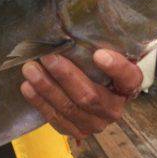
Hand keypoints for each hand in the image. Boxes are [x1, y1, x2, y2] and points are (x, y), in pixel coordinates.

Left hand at [20, 49, 142, 138]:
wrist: (93, 91)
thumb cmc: (96, 67)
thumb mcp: (103, 53)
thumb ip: (95, 44)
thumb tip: (71, 26)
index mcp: (128, 87)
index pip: (129, 78)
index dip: (115, 68)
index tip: (98, 54)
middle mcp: (114, 110)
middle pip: (90, 96)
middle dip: (66, 76)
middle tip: (48, 57)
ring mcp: (95, 124)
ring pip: (69, 108)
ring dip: (47, 88)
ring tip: (30, 69)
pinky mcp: (75, 131)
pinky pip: (55, 119)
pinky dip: (39, 102)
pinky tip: (27, 87)